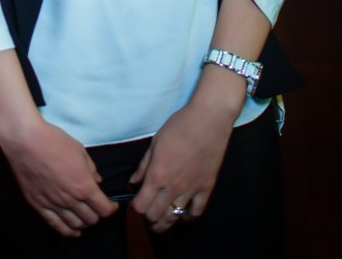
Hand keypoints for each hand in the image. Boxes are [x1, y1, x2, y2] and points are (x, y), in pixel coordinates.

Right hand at [0, 118, 117, 237]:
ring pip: (75, 225)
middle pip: (91, 219)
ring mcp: (53, 204)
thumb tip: (97, 181)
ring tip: (85, 217)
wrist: (27, 141)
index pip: (104, 208)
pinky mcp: (39, 206)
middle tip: (97, 207)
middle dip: (98, 214)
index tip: (112, 205)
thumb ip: (91, 169)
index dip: (111, 208)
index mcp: (84, 185)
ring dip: (84, 223)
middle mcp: (70, 199)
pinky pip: (55, 225)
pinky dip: (67, 231)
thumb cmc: (55, 141)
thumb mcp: (80, 150)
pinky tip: (73, 231)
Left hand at [128, 99, 233, 232]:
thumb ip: (144, 165)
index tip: (136, 201)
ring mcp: (191, 190)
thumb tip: (133, 182)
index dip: (136, 206)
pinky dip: (188, 216)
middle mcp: (173, 186)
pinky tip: (183, 213)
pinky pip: (196, 212)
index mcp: (157, 174)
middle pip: (156, 216)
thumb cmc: (179, 126)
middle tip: (148, 209)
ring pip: (174, 218)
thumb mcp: (155, 142)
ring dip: (165, 221)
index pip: (141, 206)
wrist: (208, 120)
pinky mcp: (206, 188)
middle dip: (148, 216)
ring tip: (162, 219)